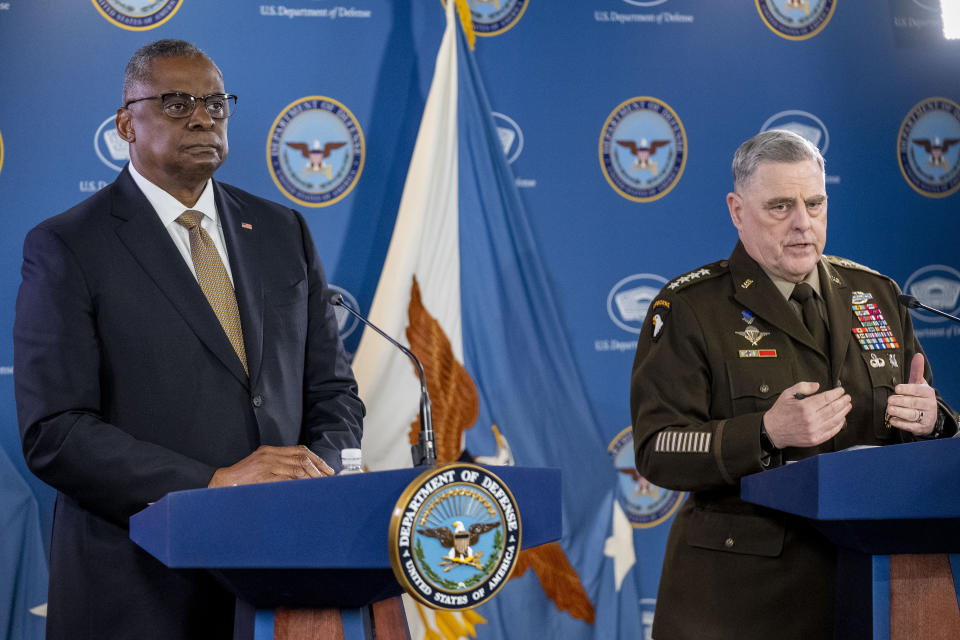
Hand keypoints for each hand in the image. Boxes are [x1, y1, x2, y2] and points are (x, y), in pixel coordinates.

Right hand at [207, 445, 333, 487]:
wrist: (224, 483)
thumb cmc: (243, 478)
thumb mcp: (262, 465)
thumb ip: (280, 466)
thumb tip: (301, 474)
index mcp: (271, 451)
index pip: (300, 451)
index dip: (316, 460)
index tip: (327, 469)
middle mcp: (271, 455)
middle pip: (302, 459)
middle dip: (318, 469)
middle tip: (328, 478)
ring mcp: (267, 466)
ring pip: (298, 469)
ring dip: (312, 477)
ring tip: (322, 485)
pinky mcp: (264, 477)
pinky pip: (287, 479)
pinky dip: (300, 483)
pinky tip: (307, 488)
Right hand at [763, 382, 851, 448]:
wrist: (772, 431)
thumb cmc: (780, 412)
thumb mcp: (787, 394)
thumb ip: (802, 387)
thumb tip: (817, 386)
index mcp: (804, 407)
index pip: (826, 398)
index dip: (836, 393)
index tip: (840, 390)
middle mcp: (811, 419)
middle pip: (834, 408)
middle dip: (843, 401)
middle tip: (847, 397)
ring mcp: (814, 431)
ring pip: (835, 420)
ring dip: (844, 412)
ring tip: (847, 406)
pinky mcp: (815, 439)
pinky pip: (831, 432)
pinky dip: (839, 425)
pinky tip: (841, 419)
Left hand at [885, 353, 937, 435]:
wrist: (929, 417)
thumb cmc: (920, 397)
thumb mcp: (919, 384)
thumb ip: (916, 371)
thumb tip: (918, 355)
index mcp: (928, 393)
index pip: (918, 390)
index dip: (907, 389)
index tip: (897, 388)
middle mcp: (929, 405)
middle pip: (914, 403)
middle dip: (901, 401)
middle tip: (889, 400)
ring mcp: (926, 417)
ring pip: (912, 415)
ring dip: (900, 412)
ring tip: (889, 410)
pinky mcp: (922, 428)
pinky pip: (911, 426)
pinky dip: (901, 424)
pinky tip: (892, 420)